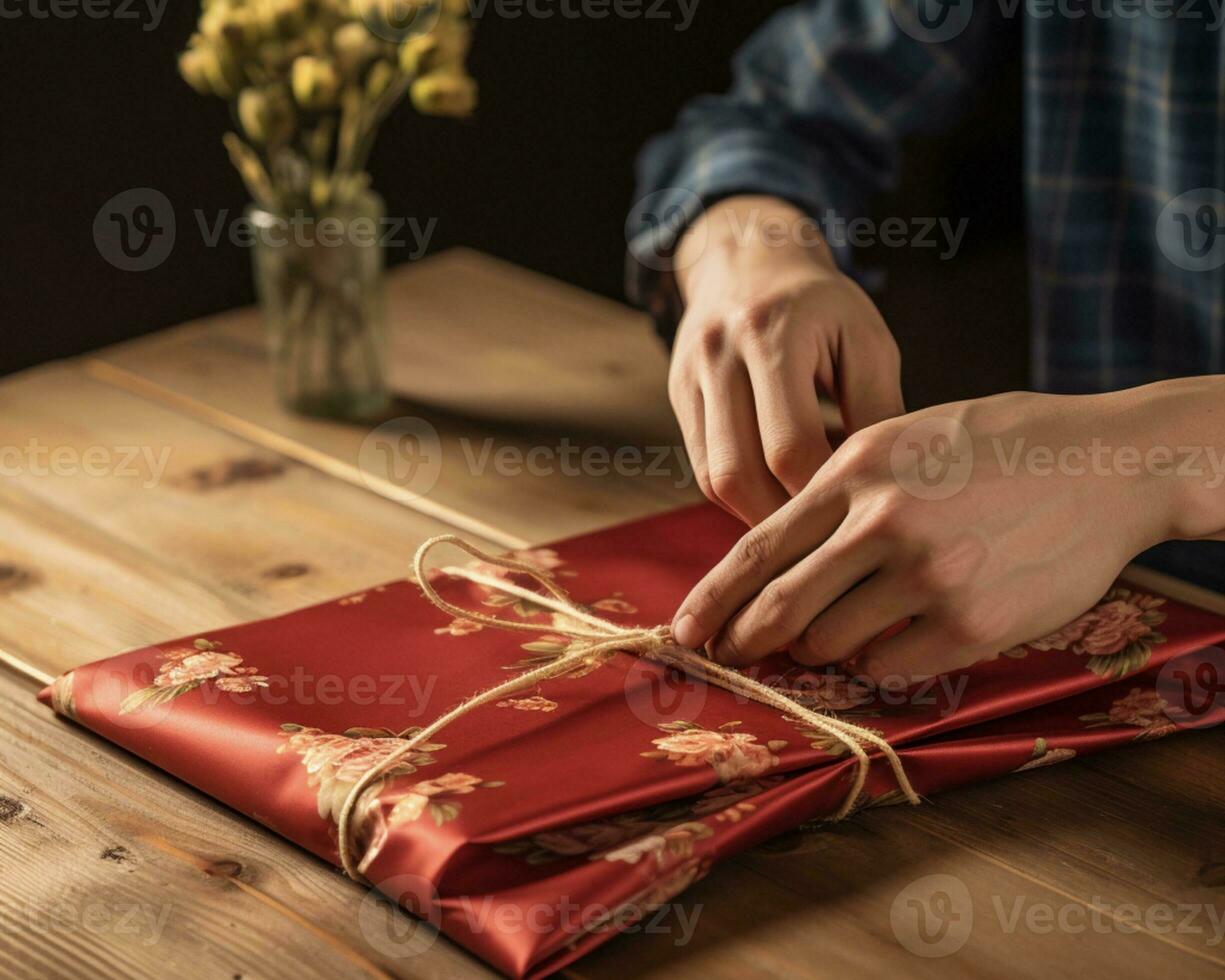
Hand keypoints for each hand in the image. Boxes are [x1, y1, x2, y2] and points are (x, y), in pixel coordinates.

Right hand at [669, 195, 903, 526]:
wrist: (750, 259)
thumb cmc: (823, 307)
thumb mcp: (866, 341)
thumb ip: (878, 409)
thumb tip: (885, 488)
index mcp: (770, 332)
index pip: (789, 446)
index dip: (823, 492)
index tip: (859, 514)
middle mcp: (718, 354)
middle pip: (738, 472)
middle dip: (786, 516)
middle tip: (831, 535)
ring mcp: (689, 377)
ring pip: (713, 479)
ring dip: (759, 514)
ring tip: (806, 522)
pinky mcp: (678, 396)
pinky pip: (703, 468)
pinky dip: (741, 494)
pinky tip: (777, 499)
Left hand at [672, 388, 1191, 686]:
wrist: (1103, 465)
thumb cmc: (996, 448)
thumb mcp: (904, 439)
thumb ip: (839, 490)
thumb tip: (778, 555)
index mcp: (857, 471)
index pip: (759, 548)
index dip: (713, 597)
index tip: (684, 631)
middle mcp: (883, 524)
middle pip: (781, 609)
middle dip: (749, 641)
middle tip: (736, 656)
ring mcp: (929, 577)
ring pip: (832, 645)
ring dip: (826, 647)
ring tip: (849, 624)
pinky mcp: (971, 624)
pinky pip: (891, 668)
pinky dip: (881, 662)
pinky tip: (901, 635)